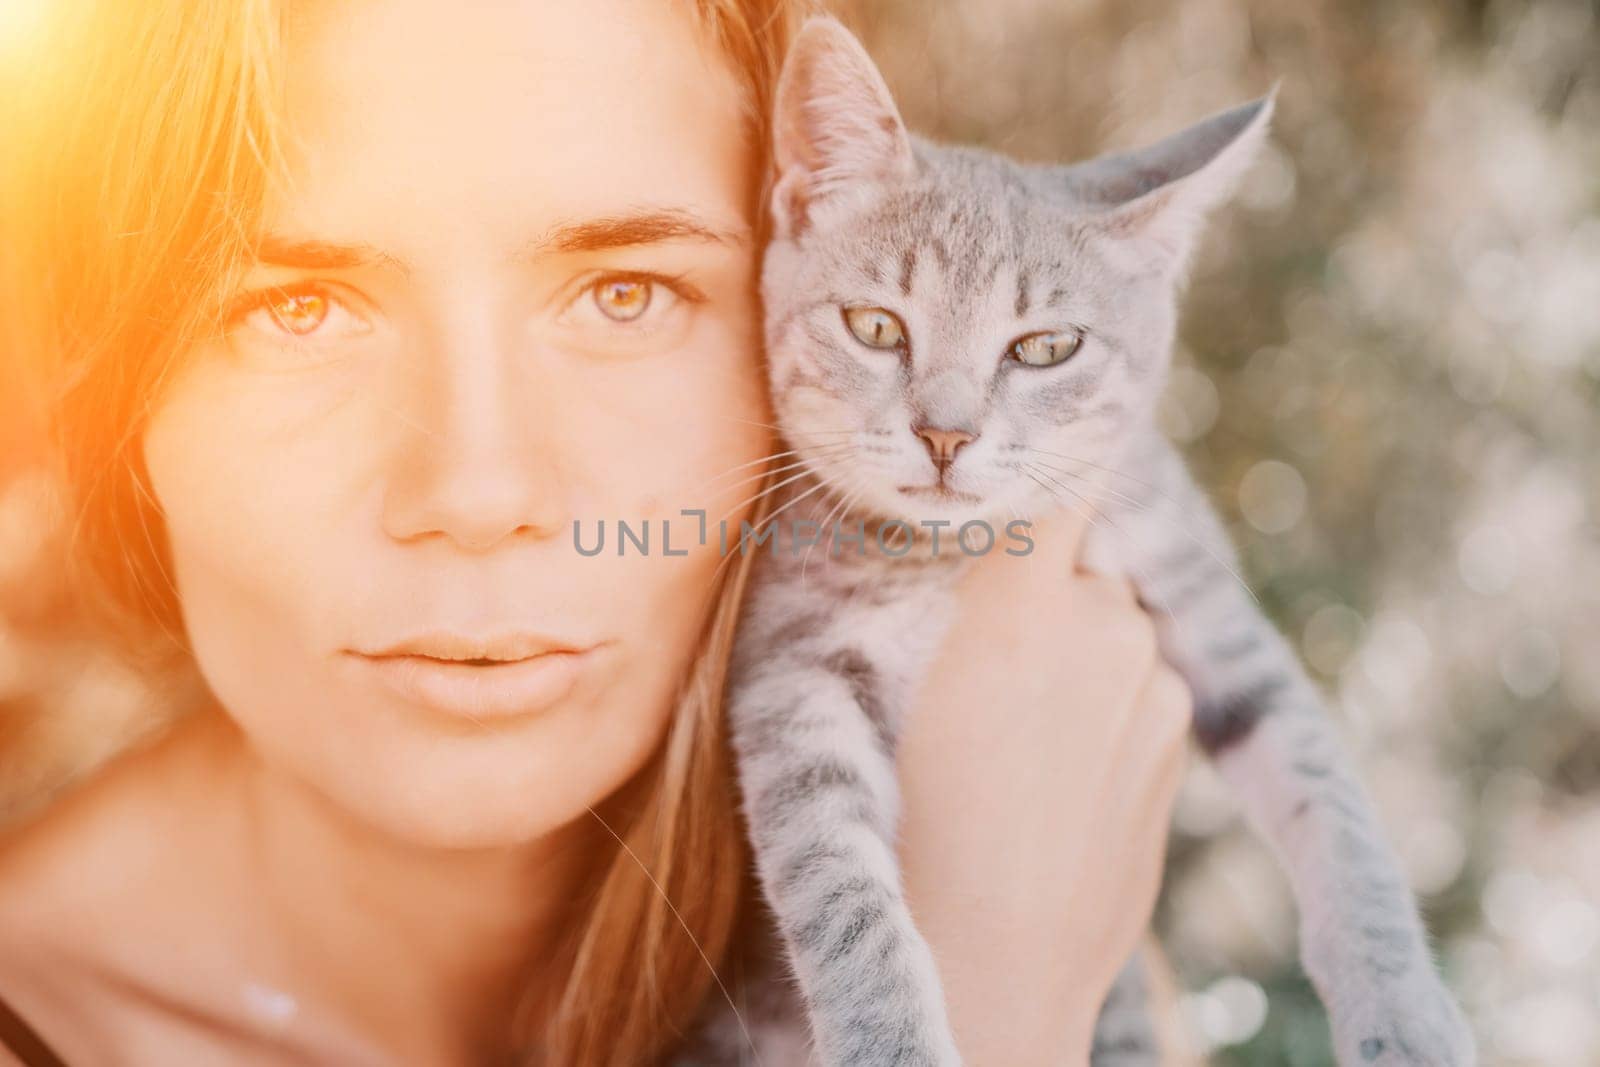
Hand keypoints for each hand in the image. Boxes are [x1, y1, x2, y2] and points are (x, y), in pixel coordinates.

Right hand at [895, 507, 1191, 1065]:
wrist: (988, 967)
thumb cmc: (901, 826)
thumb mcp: (869, 688)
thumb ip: (928, 592)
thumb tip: (963, 532)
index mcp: (1019, 597)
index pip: (1059, 474)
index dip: (1039, 466)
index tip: (1017, 461)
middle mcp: (1104, 621)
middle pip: (1074, 559)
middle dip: (1035, 585)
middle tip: (975, 651)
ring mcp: (1152, 684)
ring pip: (1107, 624)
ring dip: (1071, 646)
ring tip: (1009, 733)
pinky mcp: (1175, 739)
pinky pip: (1133, 684)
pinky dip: (1099, 702)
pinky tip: (1050, 771)